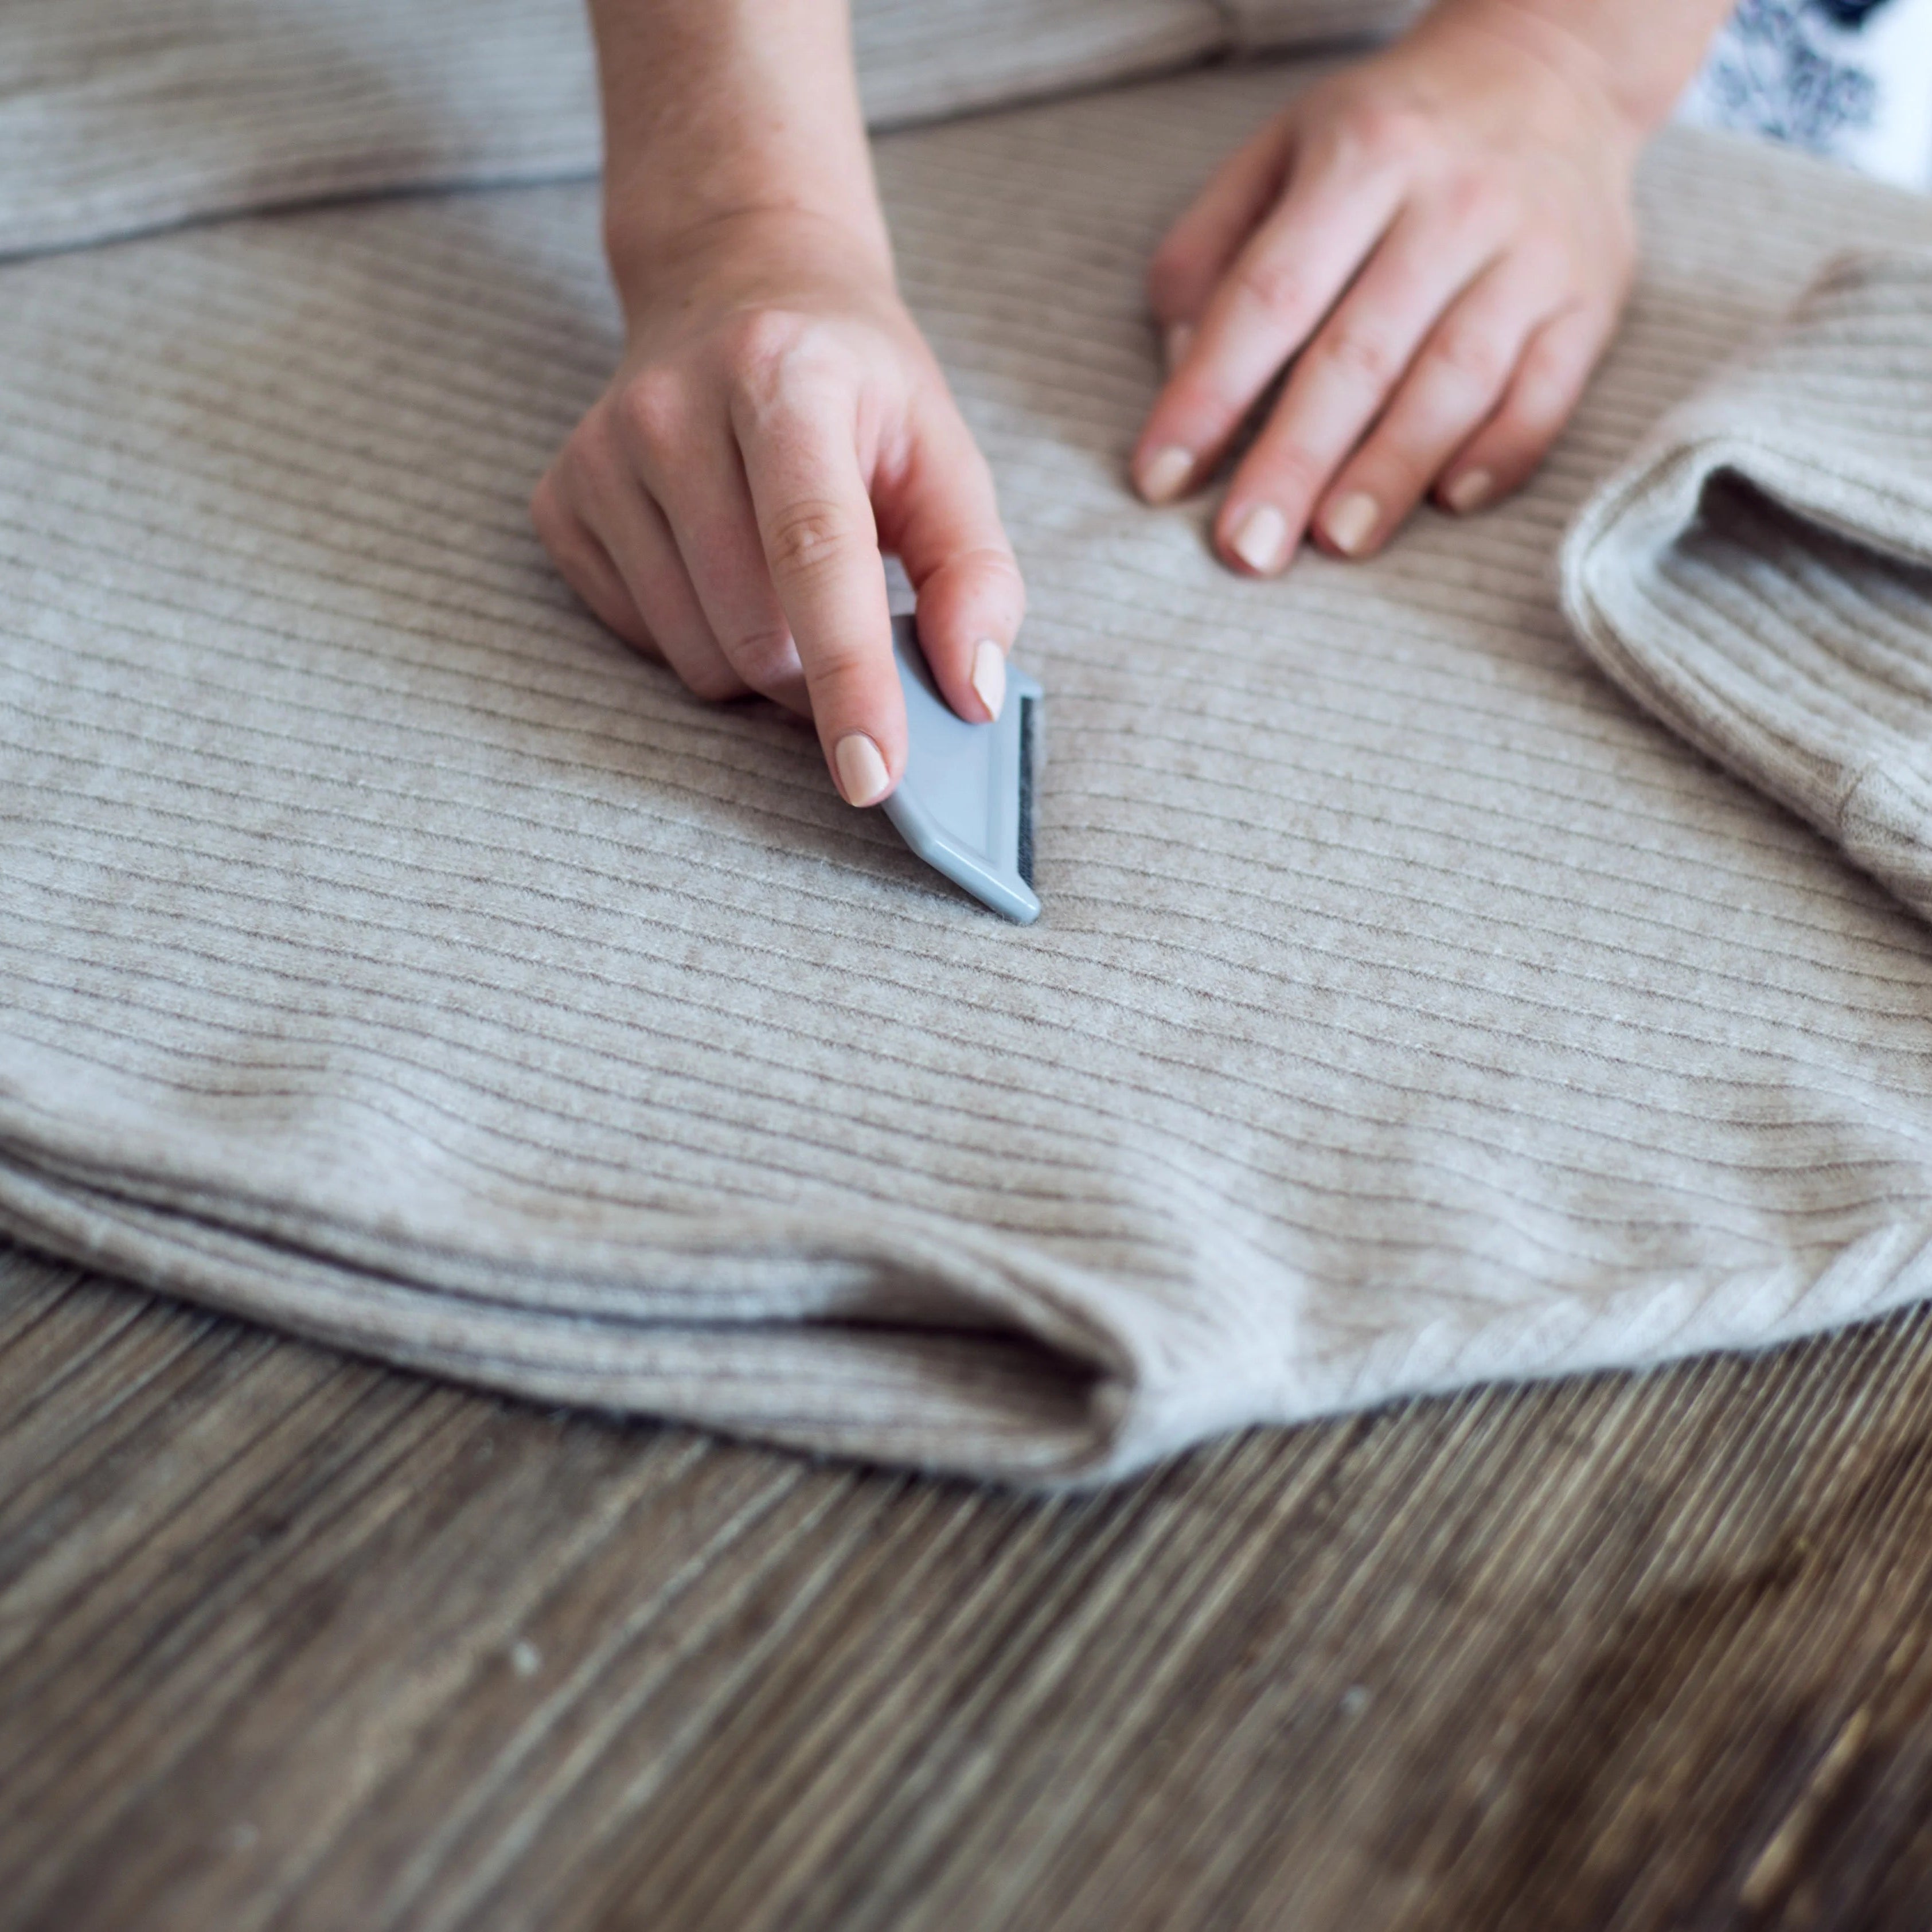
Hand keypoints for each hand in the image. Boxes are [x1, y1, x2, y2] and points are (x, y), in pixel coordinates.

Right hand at [533, 210, 1022, 804]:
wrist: (735, 282)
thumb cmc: (856, 390)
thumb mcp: (943, 453)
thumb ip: (976, 573)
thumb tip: (974, 693)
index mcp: (784, 379)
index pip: (814, 554)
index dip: (850, 677)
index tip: (873, 777)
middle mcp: (673, 409)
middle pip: (756, 634)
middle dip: (822, 677)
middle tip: (855, 629)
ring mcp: (601, 456)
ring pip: (697, 659)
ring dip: (763, 666)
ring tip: (785, 583)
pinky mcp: (560, 503)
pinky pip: (644, 644)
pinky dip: (701, 639)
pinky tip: (719, 564)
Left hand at [1132, 1, 1643, 573]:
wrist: (1552, 70)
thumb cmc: (1385, 140)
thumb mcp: (1276, 155)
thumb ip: (1209, 256)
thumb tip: (1181, 373)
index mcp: (1361, 157)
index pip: (1270, 295)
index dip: (1209, 394)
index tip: (1159, 479)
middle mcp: (1454, 202)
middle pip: (1360, 353)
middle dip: (1295, 461)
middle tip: (1247, 551)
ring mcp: (1533, 252)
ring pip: (1456, 380)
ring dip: (1392, 471)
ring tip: (1336, 543)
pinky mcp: (1591, 298)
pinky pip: (1548, 392)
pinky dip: (1500, 454)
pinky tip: (1447, 503)